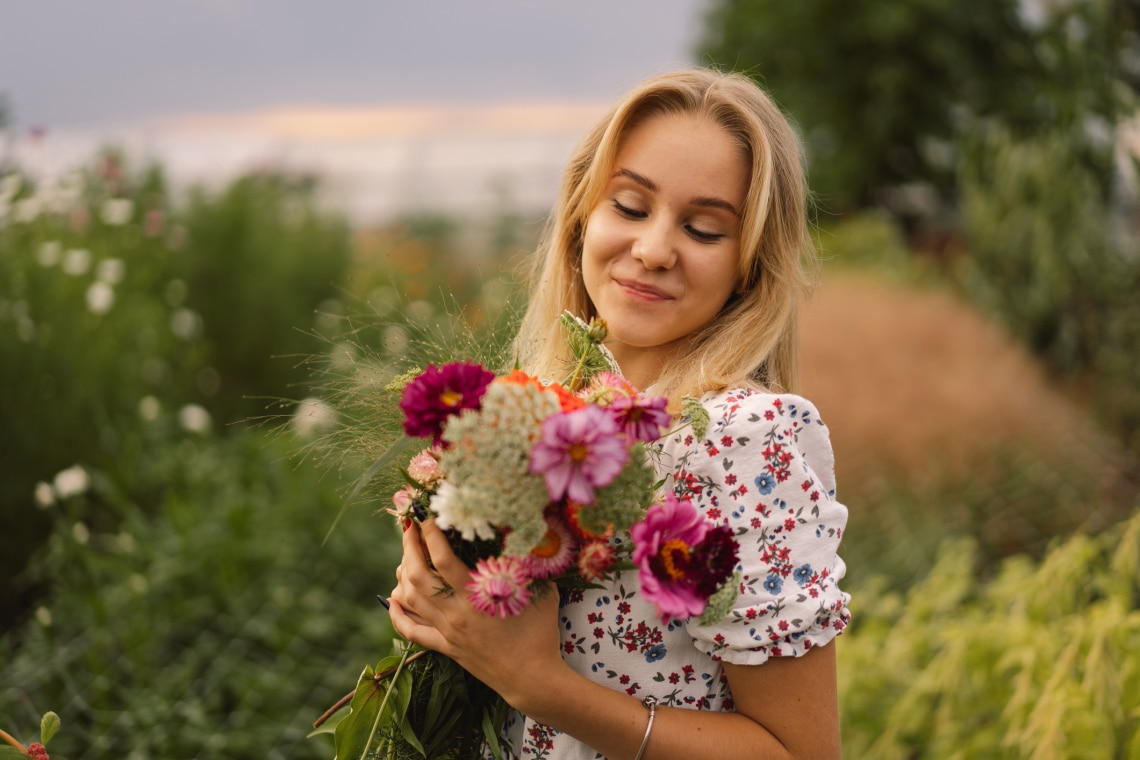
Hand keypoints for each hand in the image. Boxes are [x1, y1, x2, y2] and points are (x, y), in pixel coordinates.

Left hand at [387, 519, 567, 704]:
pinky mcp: (447, 647)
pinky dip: (398, 614)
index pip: (442, 558)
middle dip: (409, 547)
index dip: (430, 533)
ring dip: (402, 574)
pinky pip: (414, 631)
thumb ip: (529, 563)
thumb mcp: (540, 591)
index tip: (427, 514)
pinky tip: (392, 599)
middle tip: (409, 526)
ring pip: (410, 599)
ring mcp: (448, 631)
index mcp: (476, 597)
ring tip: (406, 555)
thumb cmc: (540, 633)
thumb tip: (524, 534)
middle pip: (417, 575)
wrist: (532, 679)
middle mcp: (455, 613)